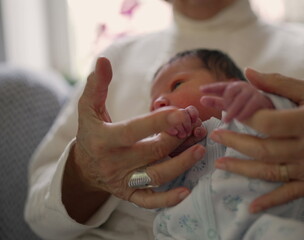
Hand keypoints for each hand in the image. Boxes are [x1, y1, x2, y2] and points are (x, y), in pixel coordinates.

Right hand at [63, 57, 205, 222]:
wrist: (85, 168)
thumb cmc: (91, 133)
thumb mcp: (88, 109)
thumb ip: (97, 86)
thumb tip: (103, 60)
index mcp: (104, 139)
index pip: (134, 131)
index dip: (159, 122)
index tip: (181, 112)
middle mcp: (114, 163)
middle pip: (153, 152)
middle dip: (178, 138)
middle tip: (197, 125)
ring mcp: (123, 180)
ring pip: (156, 175)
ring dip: (181, 163)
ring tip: (200, 149)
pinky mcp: (130, 194)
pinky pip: (150, 200)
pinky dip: (167, 199)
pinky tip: (186, 191)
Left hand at [200, 81, 273, 122]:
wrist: (275, 113)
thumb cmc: (250, 109)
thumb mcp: (233, 106)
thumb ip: (219, 103)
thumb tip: (202, 99)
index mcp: (237, 87)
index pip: (222, 86)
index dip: (212, 87)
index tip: (201, 90)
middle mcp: (246, 87)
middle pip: (231, 91)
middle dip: (224, 101)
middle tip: (220, 116)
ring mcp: (255, 93)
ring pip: (240, 98)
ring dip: (232, 110)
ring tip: (226, 120)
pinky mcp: (265, 100)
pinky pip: (252, 105)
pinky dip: (245, 112)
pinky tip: (240, 119)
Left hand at [210, 68, 303, 212]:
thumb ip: (280, 83)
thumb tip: (249, 73)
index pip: (269, 123)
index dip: (245, 117)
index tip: (227, 111)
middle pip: (265, 149)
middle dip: (236, 142)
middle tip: (216, 135)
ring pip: (272, 171)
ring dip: (243, 169)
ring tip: (221, 163)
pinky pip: (291, 193)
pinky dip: (271, 201)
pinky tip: (252, 206)